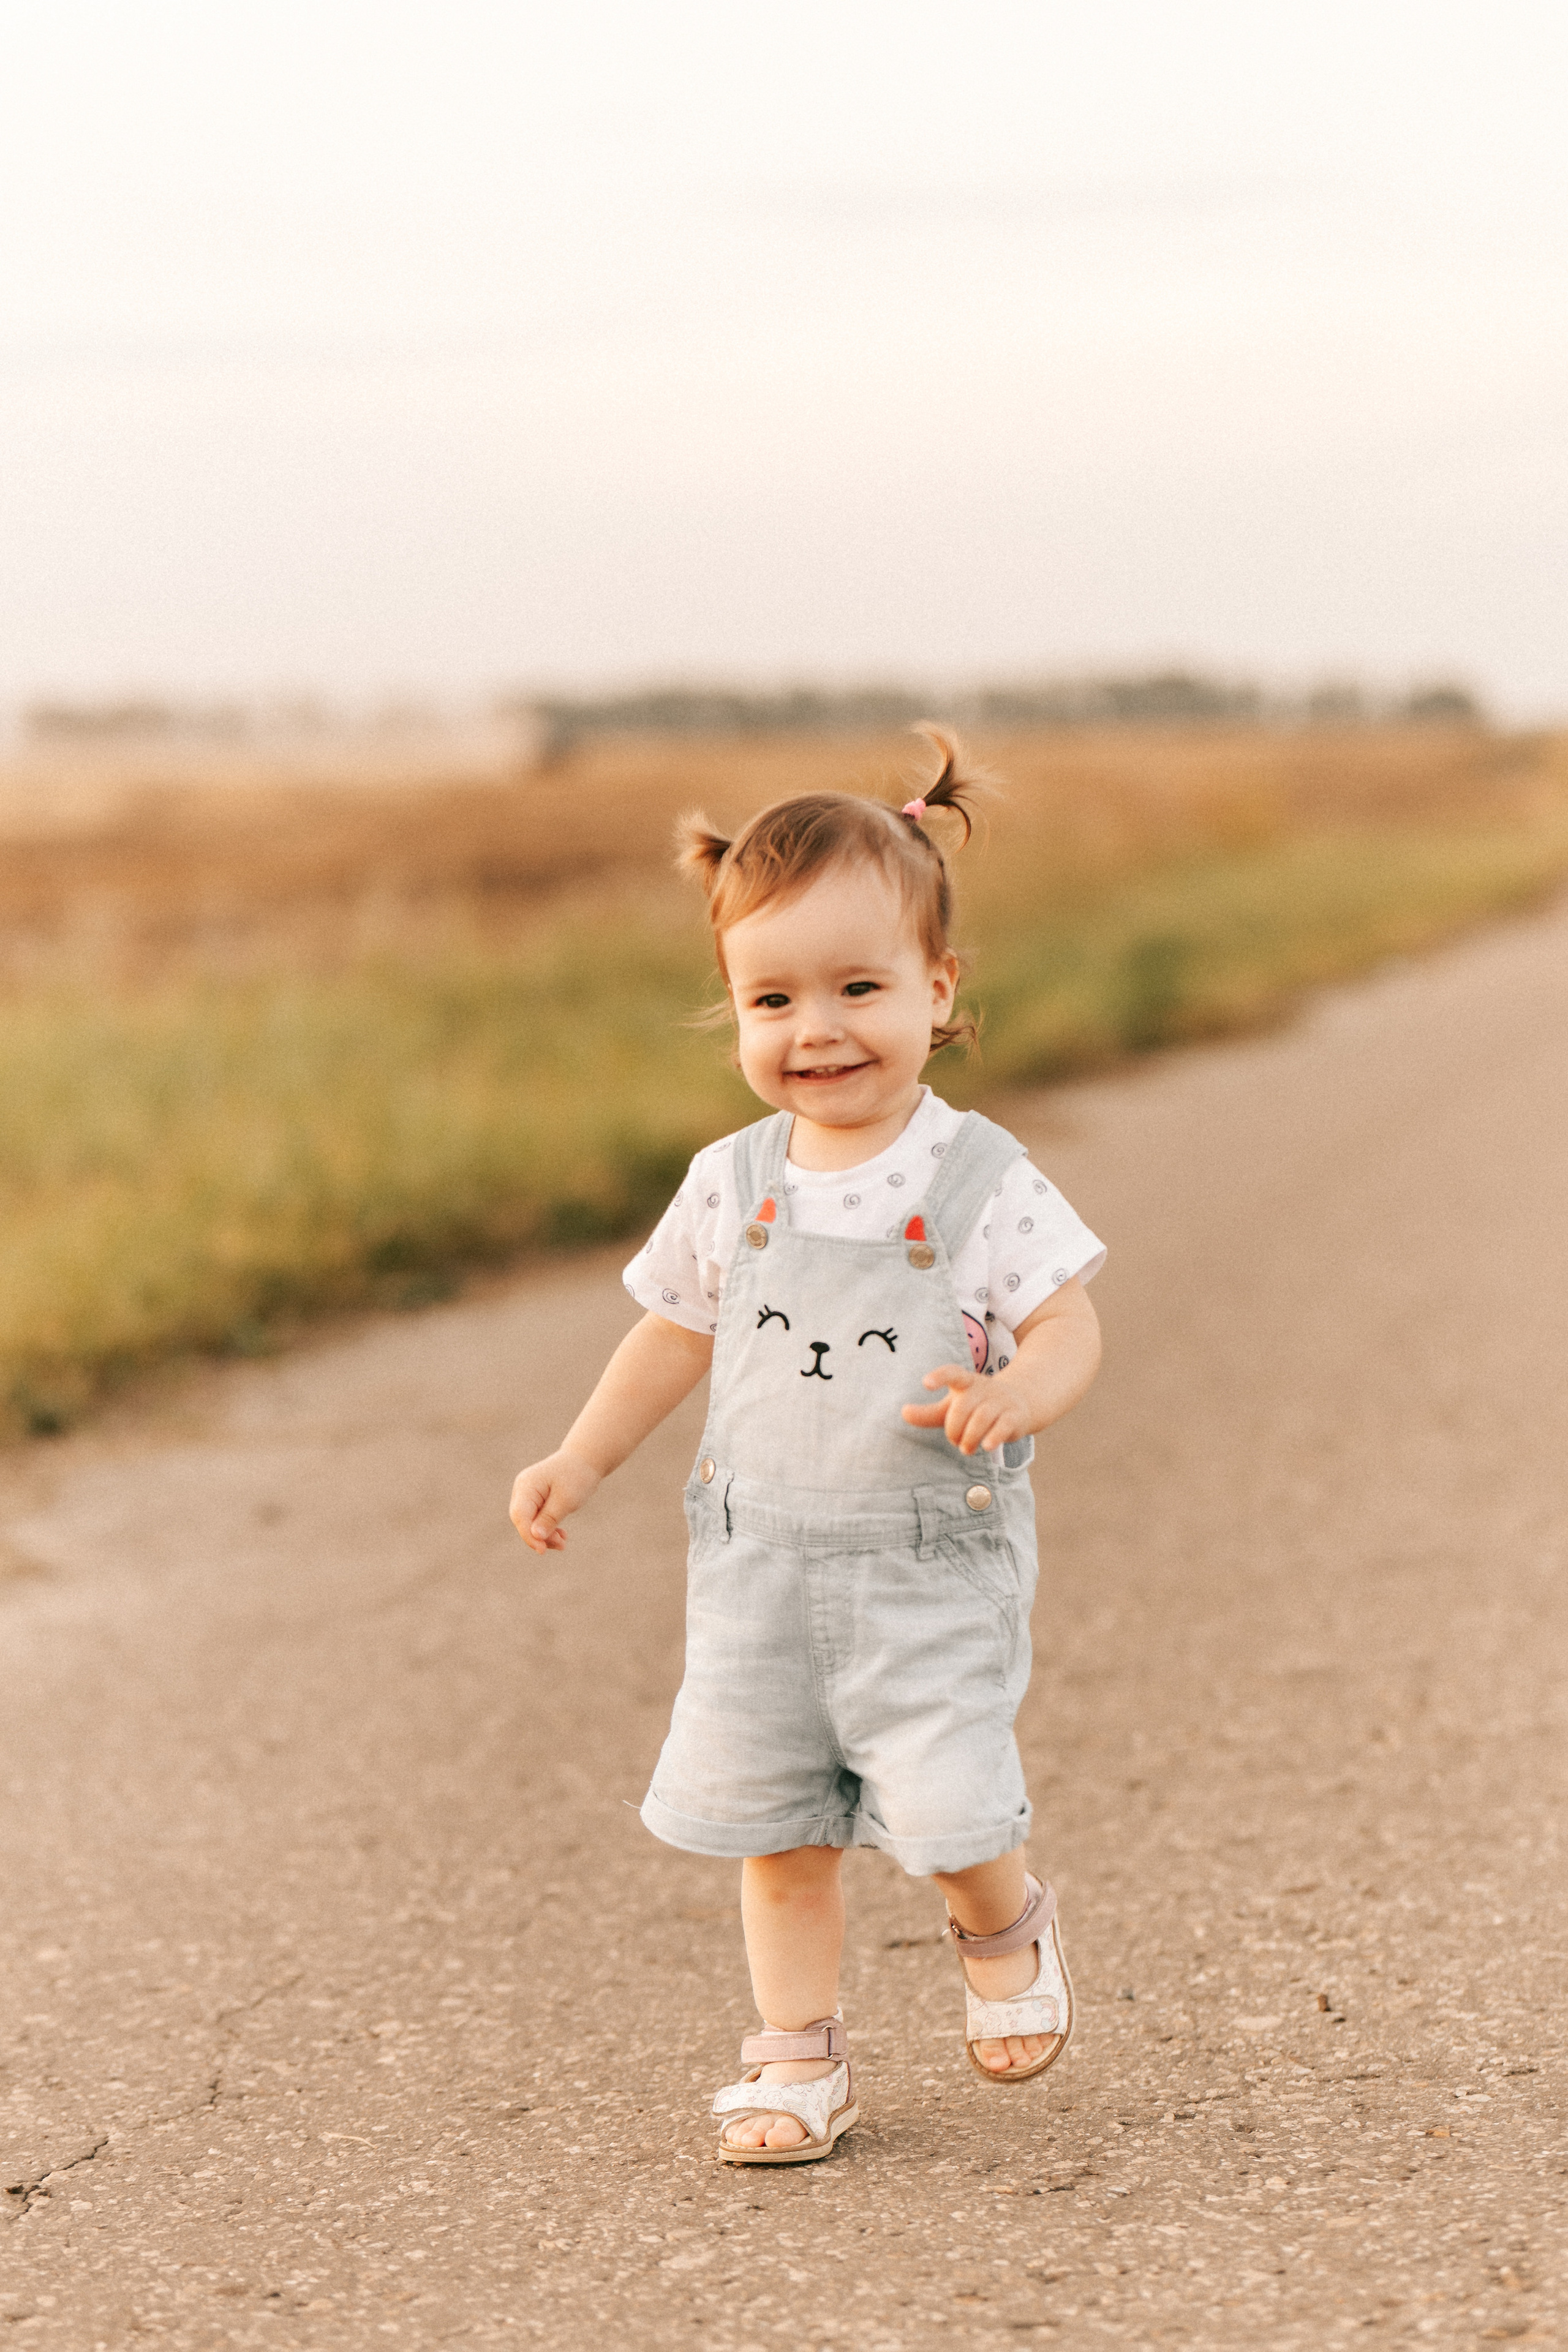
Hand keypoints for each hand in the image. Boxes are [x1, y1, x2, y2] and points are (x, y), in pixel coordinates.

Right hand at [509, 1449, 602, 1552]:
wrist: (585, 1461)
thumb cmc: (577, 1476)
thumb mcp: (566, 1499)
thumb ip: (549, 1518)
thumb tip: (535, 1536)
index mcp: (527, 1485)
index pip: (520, 1515)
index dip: (528, 1535)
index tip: (543, 1550)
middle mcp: (523, 1490)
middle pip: (523, 1521)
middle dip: (539, 1537)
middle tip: (561, 1545)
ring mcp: (528, 1495)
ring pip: (530, 1523)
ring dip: (545, 1535)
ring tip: (563, 1541)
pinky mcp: (536, 1500)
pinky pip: (537, 1519)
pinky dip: (548, 1529)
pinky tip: (561, 1535)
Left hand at [902, 1364, 1029, 1456]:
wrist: (1020, 1403)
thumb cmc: (977, 1406)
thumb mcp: (952, 1408)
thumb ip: (928, 1413)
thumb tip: (903, 1412)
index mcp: (966, 1382)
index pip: (953, 1373)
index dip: (940, 1376)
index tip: (925, 1384)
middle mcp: (984, 1388)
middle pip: (963, 1407)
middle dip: (954, 1430)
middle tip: (955, 1442)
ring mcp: (1001, 1401)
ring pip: (982, 1418)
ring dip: (970, 1438)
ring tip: (966, 1449)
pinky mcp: (1015, 1416)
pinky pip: (1004, 1426)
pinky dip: (993, 1437)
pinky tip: (986, 1447)